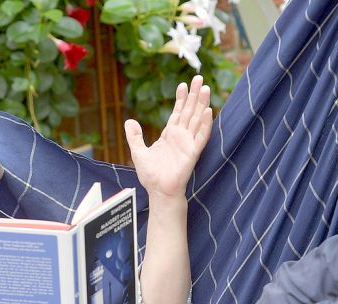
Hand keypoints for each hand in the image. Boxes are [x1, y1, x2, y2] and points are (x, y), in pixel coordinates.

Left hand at [124, 75, 213, 201]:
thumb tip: (129, 121)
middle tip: (199, 78)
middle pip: (189, 111)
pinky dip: (205, 124)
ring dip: (201, 104)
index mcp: (169, 135)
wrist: (158, 191)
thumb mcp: (138, 152)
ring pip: (197, 119)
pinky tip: (208, 111)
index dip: (181, 98)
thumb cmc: (150, 175)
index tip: (183, 84)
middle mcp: (181, 136)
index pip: (177, 112)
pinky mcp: (192, 153)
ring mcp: (188, 143)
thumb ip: (134, 136)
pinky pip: (201, 136)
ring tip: (205, 88)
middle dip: (194, 95)